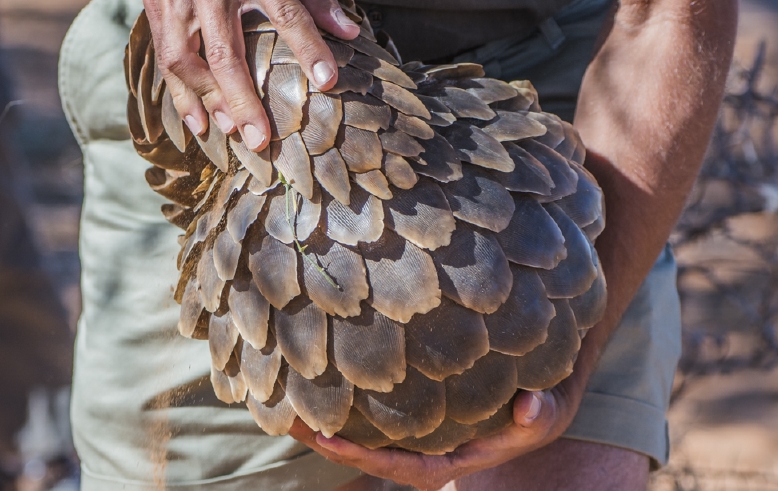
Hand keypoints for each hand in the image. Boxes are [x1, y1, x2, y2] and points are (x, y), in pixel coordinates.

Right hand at [139, 0, 359, 149]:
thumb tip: (348, 32)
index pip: (285, 12)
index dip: (308, 48)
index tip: (328, 82)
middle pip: (227, 52)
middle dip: (245, 102)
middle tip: (263, 140)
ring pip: (186, 62)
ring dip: (209, 104)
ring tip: (232, 133)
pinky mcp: (154, 7)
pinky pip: (164, 58)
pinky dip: (180, 95)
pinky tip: (198, 122)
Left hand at [290, 382, 584, 490]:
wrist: (540, 392)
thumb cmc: (541, 405)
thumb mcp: (548, 411)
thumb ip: (542, 413)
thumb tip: (531, 408)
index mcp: (453, 457)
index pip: (404, 465)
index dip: (365, 456)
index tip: (328, 440)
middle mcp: (430, 445)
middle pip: (372, 449)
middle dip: (330, 438)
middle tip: (286, 418)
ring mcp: (422, 425)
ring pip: (369, 427)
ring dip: (329, 416)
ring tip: (287, 396)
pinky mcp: (418, 403)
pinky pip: (379, 404)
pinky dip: (350, 394)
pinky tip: (323, 370)